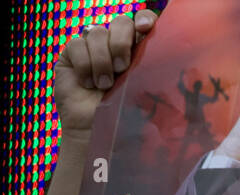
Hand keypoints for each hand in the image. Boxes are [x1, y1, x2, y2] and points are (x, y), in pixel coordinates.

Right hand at [54, 10, 158, 134]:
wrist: (94, 131)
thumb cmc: (121, 117)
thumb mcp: (141, 94)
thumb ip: (150, 73)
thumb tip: (168, 58)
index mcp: (136, 50)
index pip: (142, 21)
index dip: (144, 18)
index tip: (146, 27)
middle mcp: (114, 44)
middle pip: (120, 22)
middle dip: (121, 42)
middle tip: (122, 68)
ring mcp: (91, 47)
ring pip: (97, 33)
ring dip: (102, 61)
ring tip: (103, 86)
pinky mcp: (71, 54)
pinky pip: (77, 44)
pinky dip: (84, 64)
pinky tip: (87, 83)